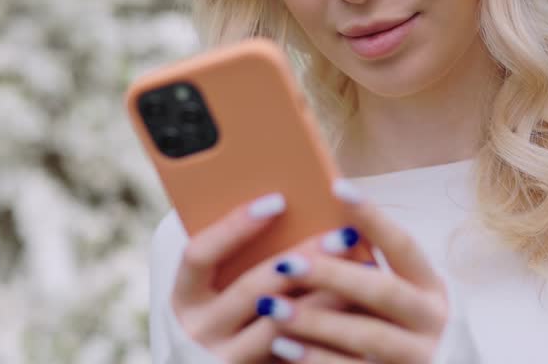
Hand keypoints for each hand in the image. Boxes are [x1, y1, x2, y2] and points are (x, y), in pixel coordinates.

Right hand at [170, 192, 359, 362]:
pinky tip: (359, 313)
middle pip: (251, 289)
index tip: (278, 200)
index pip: (199, 254)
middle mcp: (198, 330)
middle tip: (344, 234)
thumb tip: (293, 209)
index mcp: (184, 297)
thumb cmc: (228, 318)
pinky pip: (296, 356)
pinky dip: (328, 333)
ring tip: (363, 271)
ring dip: (325, 297)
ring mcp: (225, 359)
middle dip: (302, 258)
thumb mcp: (220, 289)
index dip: (234, 226)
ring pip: (281, 327)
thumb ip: (242, 259)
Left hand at [254, 180, 448, 362]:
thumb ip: (359, 264)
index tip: (336, 187)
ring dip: (315, 320)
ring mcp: (415, 357)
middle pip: (381, 291)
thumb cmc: (383, 323)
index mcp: (428, 286)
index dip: (372, 216)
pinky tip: (281, 346)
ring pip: (366, 335)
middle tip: (285, 264)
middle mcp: (430, 321)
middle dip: (331, 275)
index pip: (402, 244)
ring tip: (271, 308)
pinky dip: (314, 358)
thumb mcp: (385, 295)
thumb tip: (314, 215)